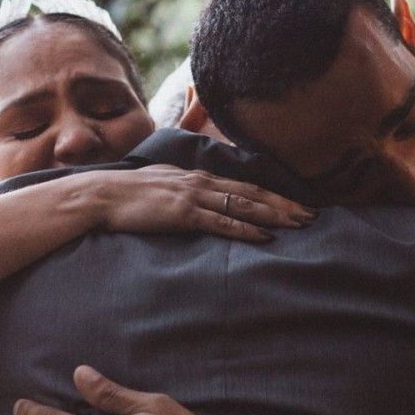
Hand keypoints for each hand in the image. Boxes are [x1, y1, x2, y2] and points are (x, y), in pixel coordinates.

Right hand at [80, 166, 313, 242]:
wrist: (102, 195)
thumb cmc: (129, 193)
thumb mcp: (162, 180)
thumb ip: (183, 187)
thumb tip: (196, 194)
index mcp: (198, 176)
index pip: (246, 184)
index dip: (274, 195)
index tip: (297, 204)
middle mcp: (202, 182)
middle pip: (254, 193)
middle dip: (285, 204)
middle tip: (312, 215)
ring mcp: (194, 196)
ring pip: (244, 206)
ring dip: (275, 216)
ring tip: (299, 225)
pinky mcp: (184, 213)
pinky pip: (222, 223)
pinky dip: (246, 230)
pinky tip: (265, 238)